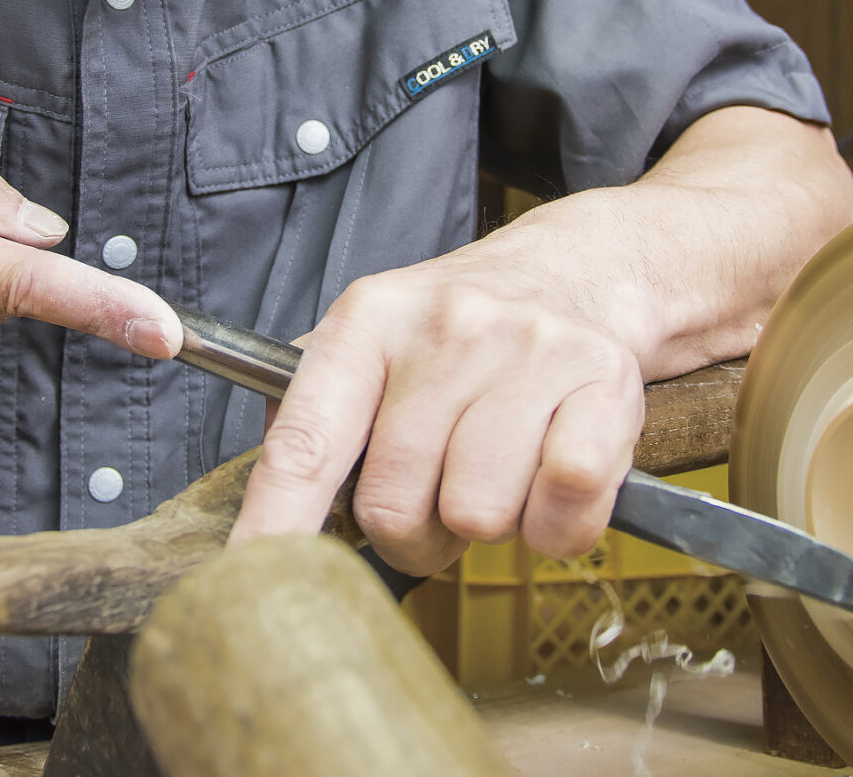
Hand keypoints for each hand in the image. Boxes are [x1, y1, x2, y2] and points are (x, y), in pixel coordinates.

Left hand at [226, 107, 852, 572]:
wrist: (581, 271)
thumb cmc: (464, 336)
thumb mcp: (376, 343)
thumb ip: (314, 416)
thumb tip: (265, 524)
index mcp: (369, 320)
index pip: (306, 440)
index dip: (275, 522)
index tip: (248, 579)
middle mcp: (446, 327)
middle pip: (392, 504)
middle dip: (412, 532)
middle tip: (439, 496)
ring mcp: (529, 350)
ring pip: (478, 517)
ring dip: (489, 525)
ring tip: (498, 474)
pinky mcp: (604, 383)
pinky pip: (564, 510)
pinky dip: (557, 527)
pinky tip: (549, 481)